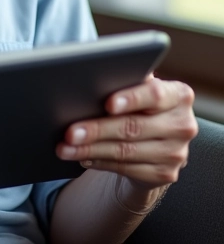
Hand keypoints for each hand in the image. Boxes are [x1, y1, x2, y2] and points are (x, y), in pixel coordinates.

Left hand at [56, 74, 197, 189]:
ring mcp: (176, 153)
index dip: (131, 98)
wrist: (157, 138)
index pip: (154, 94)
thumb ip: (125, 80)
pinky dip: (100, 162)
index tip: (108, 104)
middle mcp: (182, 124)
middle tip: (69, 132)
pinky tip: (83, 157)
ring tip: (66, 148)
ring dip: (91, 150)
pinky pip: (126, 168)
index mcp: (178, 95)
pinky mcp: (165, 174)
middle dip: (97, 129)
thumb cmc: (139, 103)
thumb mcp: (137, 88)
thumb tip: (93, 76)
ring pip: (126, 151)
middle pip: (133, 126)